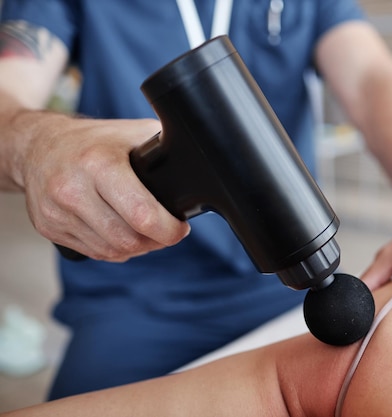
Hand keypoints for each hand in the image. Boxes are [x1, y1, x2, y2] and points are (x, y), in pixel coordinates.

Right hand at [18, 114, 189, 260]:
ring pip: (112, 251)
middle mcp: (73, 189)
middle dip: (156, 241)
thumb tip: (202, 165)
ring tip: (147, 232)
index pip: (142, 215)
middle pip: (128, 240)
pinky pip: (94, 253)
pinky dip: (115, 249)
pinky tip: (123, 233)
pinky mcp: (48, 228)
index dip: (169, 230)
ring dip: (138, 248)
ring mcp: (57, 212)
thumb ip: (165, 149)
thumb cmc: (95, 139)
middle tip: (167, 231)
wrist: (37, 145)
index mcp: (99, 163)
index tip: (180, 227)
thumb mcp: (133, 134)